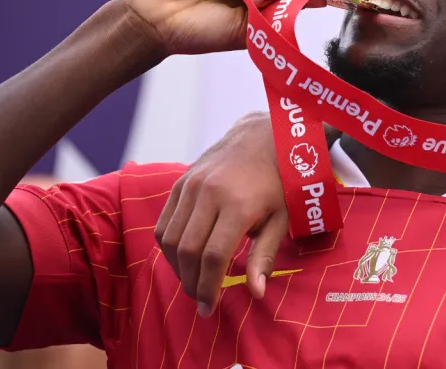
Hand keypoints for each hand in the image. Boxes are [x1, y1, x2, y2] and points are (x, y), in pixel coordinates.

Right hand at [154, 112, 340, 315]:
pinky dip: (168, 246)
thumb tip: (255, 293)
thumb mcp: (282, 219)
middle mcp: (209, 194)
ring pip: (169, 239)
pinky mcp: (180, 182)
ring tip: (193, 283)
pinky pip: (164, 222)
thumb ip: (264, 256)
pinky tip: (183, 259)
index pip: (213, 256)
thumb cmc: (280, 182)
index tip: (210, 307)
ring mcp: (191, 185)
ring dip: (177, 268)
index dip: (209, 286)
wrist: (265, 137)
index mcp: (238, 204)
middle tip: (201, 301)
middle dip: (191, 283)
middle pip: (187, 251)